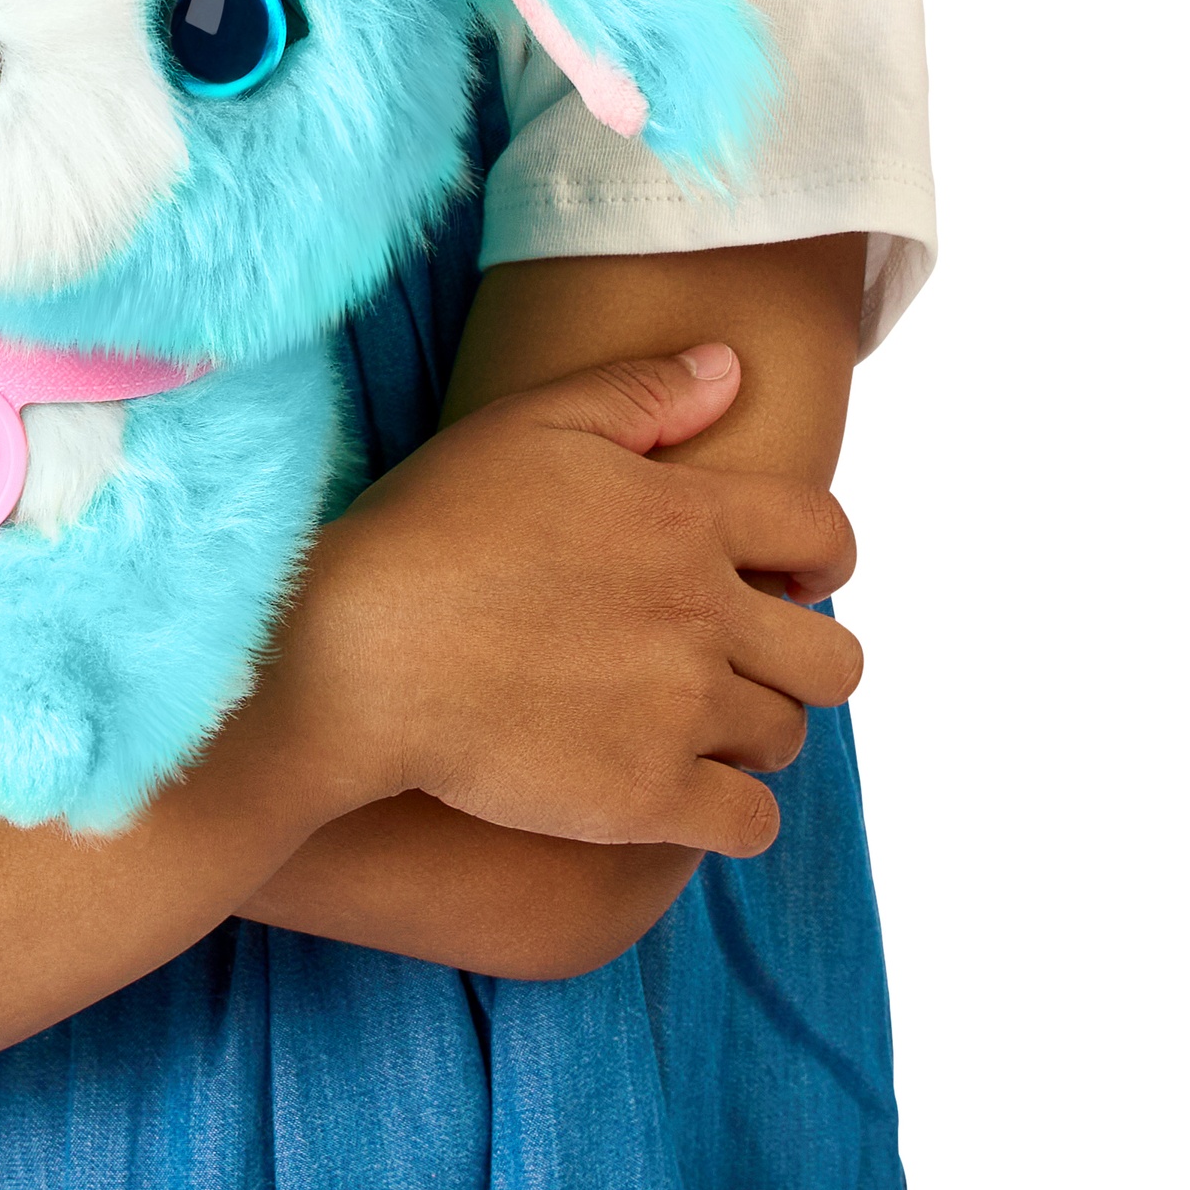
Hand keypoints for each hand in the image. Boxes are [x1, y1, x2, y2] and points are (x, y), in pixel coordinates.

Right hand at [290, 346, 860, 858]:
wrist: (356, 652)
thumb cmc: (432, 527)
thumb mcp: (529, 424)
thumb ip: (642, 392)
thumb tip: (731, 366)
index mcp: (686, 518)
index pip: (825, 534)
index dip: (826, 557)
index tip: (797, 578)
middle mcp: (703, 616)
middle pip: (833, 659)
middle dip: (802, 658)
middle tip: (746, 661)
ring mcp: (679, 712)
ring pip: (785, 737)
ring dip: (754, 730)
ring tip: (693, 721)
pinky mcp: (645, 798)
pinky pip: (749, 823)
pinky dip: (731, 812)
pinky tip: (684, 792)